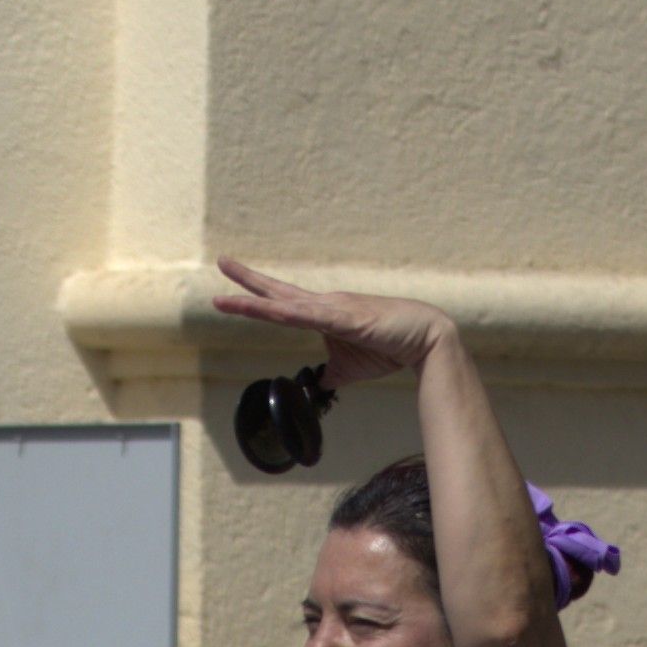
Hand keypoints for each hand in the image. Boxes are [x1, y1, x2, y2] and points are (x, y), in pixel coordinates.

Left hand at [207, 256, 450, 385]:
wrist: (423, 339)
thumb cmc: (388, 347)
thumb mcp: (348, 368)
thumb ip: (329, 374)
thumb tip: (317, 385)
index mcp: (321, 314)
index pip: (281, 304)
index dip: (254, 297)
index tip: (228, 290)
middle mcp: (324, 305)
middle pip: (278, 294)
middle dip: (247, 281)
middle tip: (222, 262)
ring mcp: (335, 309)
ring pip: (287, 306)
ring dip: (257, 303)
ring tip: (226, 299)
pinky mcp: (348, 318)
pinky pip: (313, 317)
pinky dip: (291, 314)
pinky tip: (273, 311)